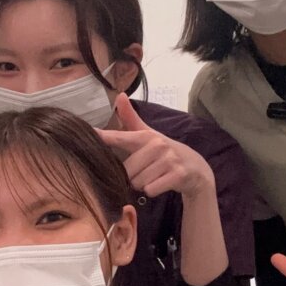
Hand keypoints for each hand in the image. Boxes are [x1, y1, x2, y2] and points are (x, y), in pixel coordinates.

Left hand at [96, 94, 215, 199]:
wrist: (195, 168)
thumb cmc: (164, 152)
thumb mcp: (148, 134)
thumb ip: (130, 118)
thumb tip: (119, 95)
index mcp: (146, 136)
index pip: (120, 137)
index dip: (104, 137)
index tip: (90, 133)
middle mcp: (158, 145)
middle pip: (127, 171)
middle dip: (133, 176)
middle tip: (146, 171)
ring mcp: (169, 160)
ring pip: (138, 182)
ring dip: (143, 184)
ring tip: (154, 176)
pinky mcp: (177, 175)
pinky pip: (151, 189)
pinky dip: (153, 191)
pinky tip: (162, 183)